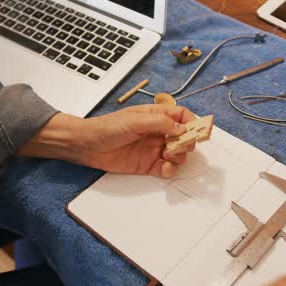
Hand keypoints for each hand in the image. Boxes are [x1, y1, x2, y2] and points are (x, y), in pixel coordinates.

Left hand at [18, 104, 196, 177]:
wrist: (87, 145)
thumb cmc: (108, 127)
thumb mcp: (135, 120)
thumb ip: (160, 123)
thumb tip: (182, 128)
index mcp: (156, 116)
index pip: (181, 116)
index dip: (192, 122)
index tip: (198, 131)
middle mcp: (157, 132)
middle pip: (183, 137)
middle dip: (188, 142)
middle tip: (184, 147)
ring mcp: (153, 149)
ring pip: (177, 154)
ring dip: (179, 157)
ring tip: (170, 157)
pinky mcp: (147, 165)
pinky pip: (165, 169)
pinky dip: (169, 170)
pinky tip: (164, 168)